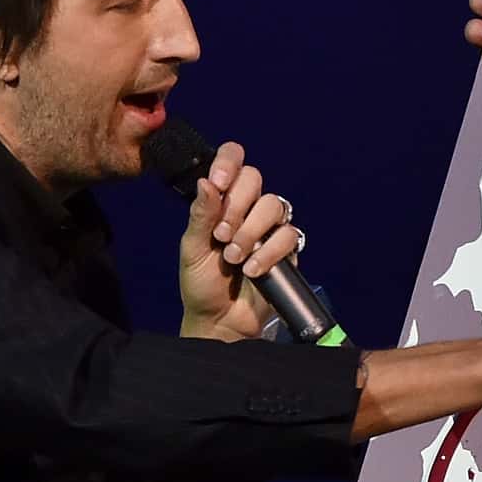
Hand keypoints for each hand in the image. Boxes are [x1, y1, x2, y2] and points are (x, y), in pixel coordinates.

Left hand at [177, 139, 303, 342]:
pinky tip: (252, 269)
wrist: (219, 320)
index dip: (228, 162)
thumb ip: (201, 216)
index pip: (232, 160)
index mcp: (221, 201)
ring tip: (234, 257)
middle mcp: (247, 208)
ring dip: (250, 231)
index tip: (218, 184)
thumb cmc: (202, 284)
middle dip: (236, 206)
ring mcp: (268, 228)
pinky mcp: (286, 250)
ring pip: (274, 205)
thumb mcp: (192, 249)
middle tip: (221, 235)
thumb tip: (207, 182)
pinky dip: (268, 252)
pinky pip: (288, 235)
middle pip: (255, 178)